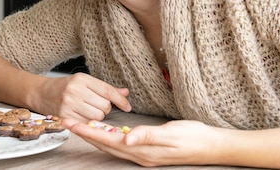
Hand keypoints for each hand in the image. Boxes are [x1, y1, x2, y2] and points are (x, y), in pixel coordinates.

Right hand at [38, 73, 131, 120]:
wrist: (41, 93)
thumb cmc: (65, 87)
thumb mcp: (84, 82)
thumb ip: (104, 88)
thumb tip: (125, 93)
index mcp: (82, 79)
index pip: (107, 90)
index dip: (120, 100)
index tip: (127, 106)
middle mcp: (75, 90)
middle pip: (104, 106)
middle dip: (104, 107)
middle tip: (95, 104)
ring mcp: (69, 104)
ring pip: (97, 116)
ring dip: (97, 115)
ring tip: (87, 109)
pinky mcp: (65, 116)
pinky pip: (87, 123)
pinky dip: (88, 121)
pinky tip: (81, 115)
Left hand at [62, 119, 218, 166]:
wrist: (212, 146)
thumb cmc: (194, 138)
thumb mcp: (171, 134)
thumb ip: (148, 136)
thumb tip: (126, 140)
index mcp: (143, 151)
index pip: (108, 141)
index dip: (89, 133)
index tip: (72, 123)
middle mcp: (140, 155)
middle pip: (106, 145)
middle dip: (85, 134)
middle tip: (67, 122)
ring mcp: (144, 154)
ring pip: (112, 146)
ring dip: (95, 136)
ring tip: (79, 127)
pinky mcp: (148, 150)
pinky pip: (122, 145)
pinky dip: (109, 138)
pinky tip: (106, 133)